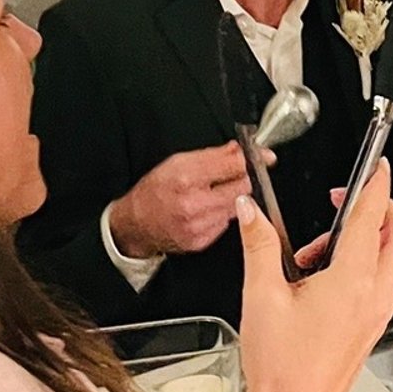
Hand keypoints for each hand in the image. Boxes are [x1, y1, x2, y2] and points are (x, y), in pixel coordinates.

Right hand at [109, 144, 249, 259]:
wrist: (136, 224)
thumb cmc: (155, 190)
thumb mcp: (177, 162)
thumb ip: (213, 155)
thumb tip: (239, 150)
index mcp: (186, 178)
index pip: (234, 165)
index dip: (248, 159)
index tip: (256, 157)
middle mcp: (193, 203)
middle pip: (242, 187)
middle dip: (241, 179)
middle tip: (232, 176)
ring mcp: (199, 225)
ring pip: (237, 206)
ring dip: (233, 198)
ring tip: (214, 194)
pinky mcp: (202, 241)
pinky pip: (226, 223)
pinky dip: (222, 215)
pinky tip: (208, 210)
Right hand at [238, 161, 392, 391]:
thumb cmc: (281, 370)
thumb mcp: (260, 296)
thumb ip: (258, 243)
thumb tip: (250, 211)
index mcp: (353, 281)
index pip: (374, 215)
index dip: (376, 182)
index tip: (376, 162)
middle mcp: (374, 295)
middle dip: (374, 208)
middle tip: (340, 200)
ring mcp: (376, 313)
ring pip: (387, 258)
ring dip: (357, 240)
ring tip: (307, 255)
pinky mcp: (370, 326)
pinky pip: (375, 281)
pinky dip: (355, 266)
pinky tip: (314, 280)